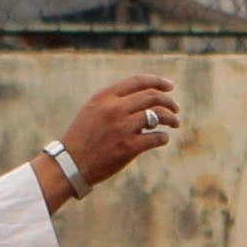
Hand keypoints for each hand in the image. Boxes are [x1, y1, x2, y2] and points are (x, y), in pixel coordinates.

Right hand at [57, 76, 182, 196]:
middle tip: (175, 108)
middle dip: (169, 101)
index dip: (157, 82)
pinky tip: (162, 139)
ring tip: (175, 123)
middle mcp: (114, 109)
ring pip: (158, 115)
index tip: (169, 86)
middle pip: (152, 96)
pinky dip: (163, 137)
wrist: (70, 164)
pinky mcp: (129, 148)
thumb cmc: (82, 138)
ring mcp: (122, 128)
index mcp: (104, 97)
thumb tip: (146, 99)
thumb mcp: (93, 111)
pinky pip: (156, 138)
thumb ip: (115, 101)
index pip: (138, 81)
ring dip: (171, 118)